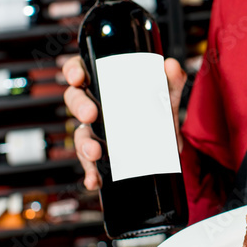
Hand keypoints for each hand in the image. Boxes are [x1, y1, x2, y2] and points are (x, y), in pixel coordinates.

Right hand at [62, 55, 187, 189]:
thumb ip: (172, 80)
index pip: (79, 72)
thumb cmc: (158, 111)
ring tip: (95, 152)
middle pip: (74, 101)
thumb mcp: (167, 94)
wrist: (169, 145)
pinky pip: (90, 165)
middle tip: (90, 114)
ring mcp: (95, 133)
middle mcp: (94, 107)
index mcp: (103, 85)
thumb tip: (171, 66)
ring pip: (79, 135)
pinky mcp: (102, 157)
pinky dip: (90, 173)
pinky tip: (92, 180)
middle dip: (79, 107)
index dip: (73, 71)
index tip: (77, 78)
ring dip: (83, 145)